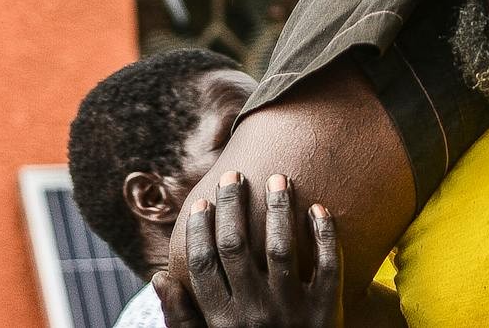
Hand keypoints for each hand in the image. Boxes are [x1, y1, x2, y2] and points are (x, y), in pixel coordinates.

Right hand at [157, 172, 342, 327]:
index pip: (203, 264)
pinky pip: (327, 266)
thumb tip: (161, 277)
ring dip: (279, 208)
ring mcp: (291, 314)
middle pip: (236, 247)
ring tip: (278, 178)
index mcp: (222, 322)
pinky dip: (324, 233)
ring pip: (281, 248)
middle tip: (234, 176)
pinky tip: (318, 207)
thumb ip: (183, 319)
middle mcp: (253, 316)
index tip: (202, 201)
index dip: (199, 228)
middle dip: (232, 204)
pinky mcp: (325, 312)